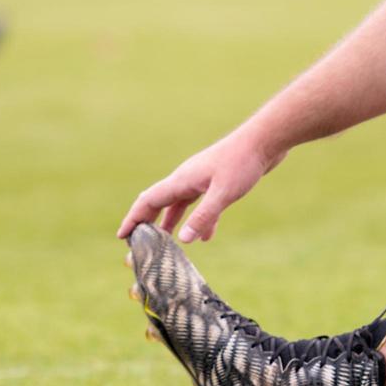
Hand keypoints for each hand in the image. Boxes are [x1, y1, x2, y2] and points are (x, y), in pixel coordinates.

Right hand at [119, 131, 284, 242]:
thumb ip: (203, 217)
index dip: (133, 219)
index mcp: (182, 180)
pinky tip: (206, 237)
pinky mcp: (216, 182)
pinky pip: (200, 204)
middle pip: (159, 202)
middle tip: (139, 242)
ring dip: (172, 223)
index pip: (148, 201)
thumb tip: (183, 240)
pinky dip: (199, 220)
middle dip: (147, 222)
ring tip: (168, 244)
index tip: (122, 236)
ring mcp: (200, 179)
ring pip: (179, 204)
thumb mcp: (223, 194)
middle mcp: (186, 179)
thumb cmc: (243, 163)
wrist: (264, 141)